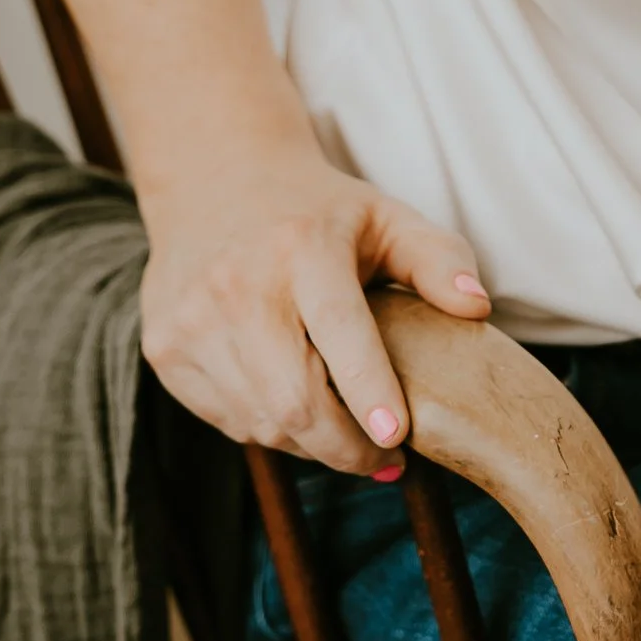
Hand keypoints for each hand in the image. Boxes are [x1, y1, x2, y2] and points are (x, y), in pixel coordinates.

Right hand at [138, 139, 490, 476]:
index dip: (367, 390)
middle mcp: (237, 283)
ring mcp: (191, 319)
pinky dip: (267, 429)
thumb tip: (477, 309)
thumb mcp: (387, 218)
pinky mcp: (164, 348)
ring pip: (259, 421)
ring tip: (344, 434)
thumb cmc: (319, 212)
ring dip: (309, 445)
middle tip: (385, 459)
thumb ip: (439, 260)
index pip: (338, 331)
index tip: (396, 437)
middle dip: (345, 447)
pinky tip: (293, 409)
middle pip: (292, 398)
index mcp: (302, 246)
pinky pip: (226, 419)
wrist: (215, 180)